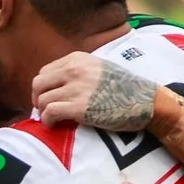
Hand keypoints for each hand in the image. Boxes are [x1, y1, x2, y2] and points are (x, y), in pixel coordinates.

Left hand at [32, 52, 158, 132]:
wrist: (145, 101)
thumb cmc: (124, 88)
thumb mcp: (99, 69)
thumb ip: (77, 72)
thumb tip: (54, 86)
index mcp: (78, 59)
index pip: (45, 71)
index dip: (43, 88)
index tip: (48, 99)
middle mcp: (75, 70)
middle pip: (38, 84)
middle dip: (37, 99)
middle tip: (44, 110)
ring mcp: (77, 88)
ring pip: (42, 100)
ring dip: (44, 113)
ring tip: (53, 119)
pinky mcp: (79, 107)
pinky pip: (50, 112)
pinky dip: (48, 121)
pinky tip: (54, 125)